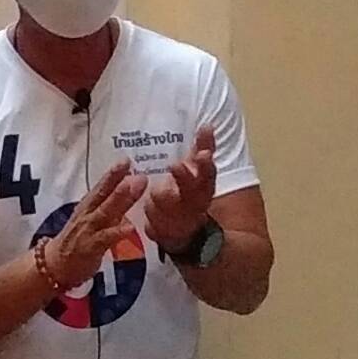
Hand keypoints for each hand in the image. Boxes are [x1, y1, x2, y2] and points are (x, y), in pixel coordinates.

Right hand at [45, 160, 146, 290]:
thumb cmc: (77, 241)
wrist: (55, 265)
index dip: (113, 173)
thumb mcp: (93, 220)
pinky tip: (129, 227)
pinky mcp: (90, 247)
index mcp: (88, 206)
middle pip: (102, 194)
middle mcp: (88, 214)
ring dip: (118, 198)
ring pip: (105, 211)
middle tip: (130, 166)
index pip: (101, 186)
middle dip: (117, 179)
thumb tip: (129, 191)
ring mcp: (89, 229)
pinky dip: (117, 232)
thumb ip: (110, 207)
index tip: (125, 160)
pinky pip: (105, 238)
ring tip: (132, 186)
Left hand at [144, 125, 217, 252]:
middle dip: (185, 179)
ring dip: (162, 198)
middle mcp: (196, 202)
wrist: (187, 230)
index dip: (206, 165)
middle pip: (193, 191)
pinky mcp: (167, 234)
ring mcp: (182, 219)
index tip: (203, 153)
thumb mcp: (196, 170)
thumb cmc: (188, 191)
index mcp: (204, 185)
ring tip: (156, 192)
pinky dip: (153, 219)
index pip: (209, 173)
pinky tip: (148, 214)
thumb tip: (207, 124)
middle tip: (175, 165)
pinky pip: (157, 225)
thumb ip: (201, 148)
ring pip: (171, 206)